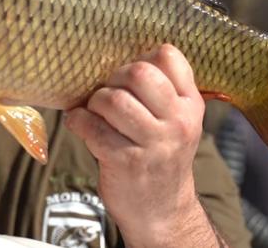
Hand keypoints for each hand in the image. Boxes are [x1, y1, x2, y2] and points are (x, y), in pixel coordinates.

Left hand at [65, 44, 220, 246]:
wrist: (162, 211)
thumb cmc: (159, 156)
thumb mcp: (174, 121)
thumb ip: (157, 92)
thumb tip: (111, 58)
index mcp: (190, 104)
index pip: (169, 56)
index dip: (141, 58)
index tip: (129, 77)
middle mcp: (178, 121)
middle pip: (138, 73)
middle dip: (113, 79)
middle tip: (106, 95)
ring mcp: (154, 143)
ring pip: (113, 100)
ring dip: (94, 103)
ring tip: (94, 113)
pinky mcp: (126, 162)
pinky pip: (92, 128)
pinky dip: (77, 122)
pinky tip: (79, 125)